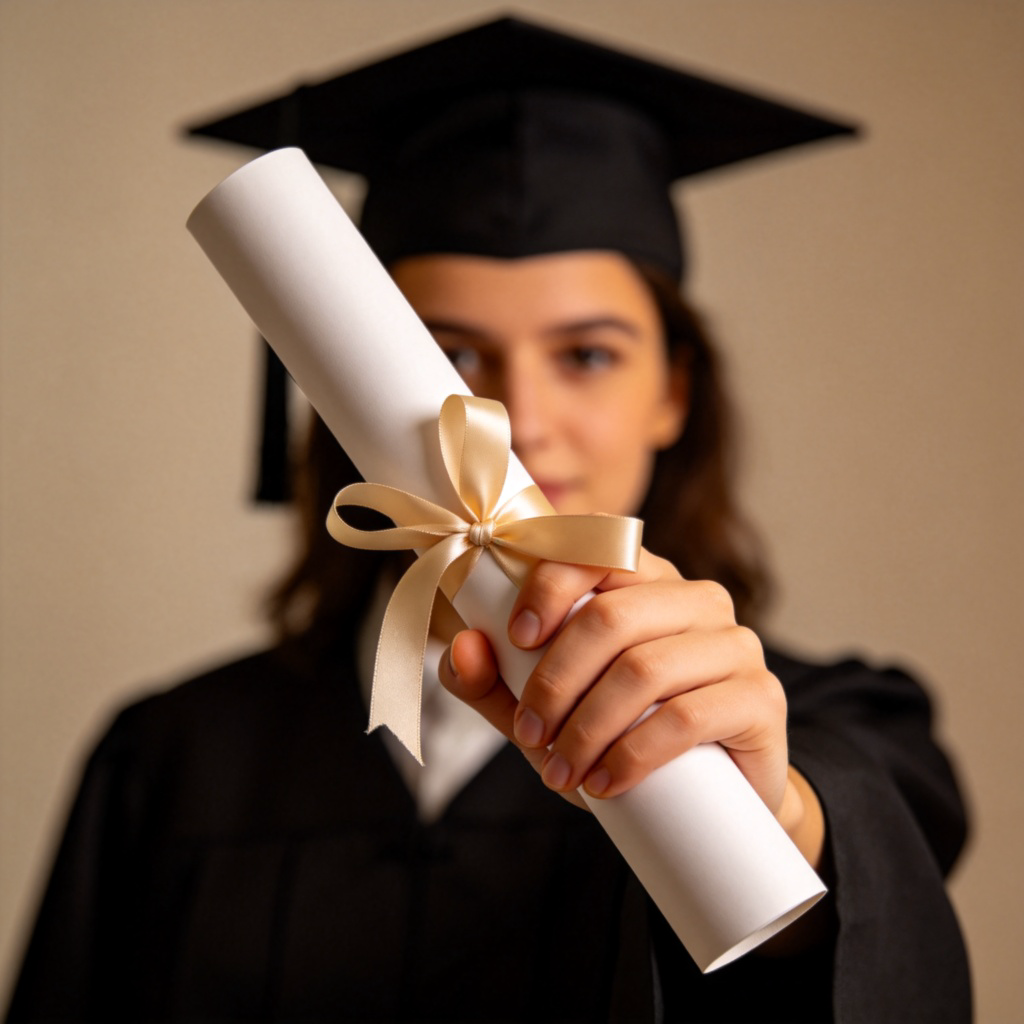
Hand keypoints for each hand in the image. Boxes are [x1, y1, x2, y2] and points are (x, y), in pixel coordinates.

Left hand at [439, 547, 825, 866]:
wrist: (710, 801)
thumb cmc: (620, 735)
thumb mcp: (547, 707)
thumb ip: (496, 679)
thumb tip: (461, 647)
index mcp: (645, 578)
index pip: (595, 549)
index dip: (549, 587)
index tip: (515, 640)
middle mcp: (695, 597)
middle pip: (612, 616)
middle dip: (555, 680)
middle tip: (529, 735)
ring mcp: (735, 643)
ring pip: (645, 668)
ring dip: (587, 727)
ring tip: (560, 773)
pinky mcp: (761, 696)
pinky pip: (689, 717)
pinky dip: (631, 754)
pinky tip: (604, 784)